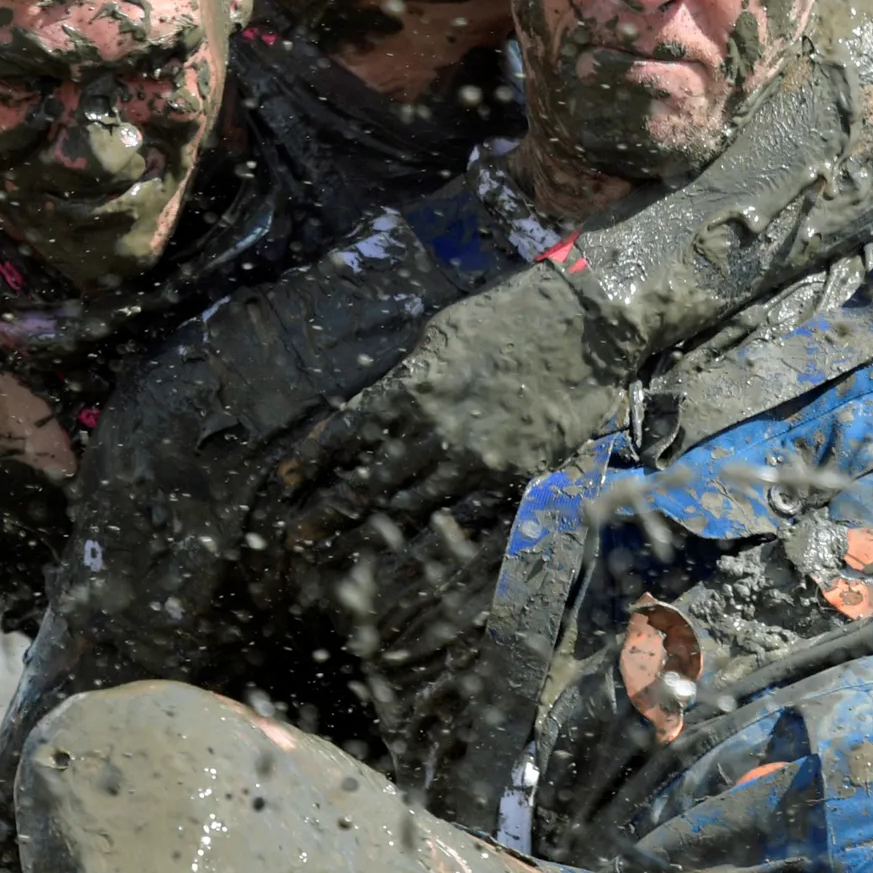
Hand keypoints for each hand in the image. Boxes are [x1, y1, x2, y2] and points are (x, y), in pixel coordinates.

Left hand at [262, 263, 618, 561]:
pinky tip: (418, 554)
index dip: (312, 462)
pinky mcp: (517, 475)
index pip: (347, 432)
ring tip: (343, 557)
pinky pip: (469, 515)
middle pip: (370, 481)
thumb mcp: (442, 333)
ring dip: (374, 533)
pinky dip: (438, 537)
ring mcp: (478, 459)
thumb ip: (410, 376)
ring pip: (413, 508)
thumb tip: (384, 406)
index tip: (284, 485)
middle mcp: (438, 429)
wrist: (589, 321)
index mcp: (413, 386)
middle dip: (328, 512)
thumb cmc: (512, 314)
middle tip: (295, 539)